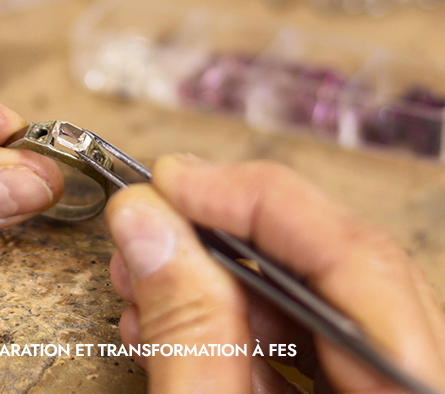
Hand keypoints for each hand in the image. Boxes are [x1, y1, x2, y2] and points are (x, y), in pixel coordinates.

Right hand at [106, 155, 444, 392]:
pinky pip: (299, 343)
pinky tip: (172, 323)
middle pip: (335, 267)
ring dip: (215, 281)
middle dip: (225, 235)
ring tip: (144, 279)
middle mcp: (409, 384)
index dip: (255, 201)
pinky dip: (230, 325)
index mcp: (405, 393)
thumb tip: (147, 221)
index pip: (357, 258)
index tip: (174, 181)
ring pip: (310, 302)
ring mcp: (380, 391)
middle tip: (151, 218)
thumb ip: (186, 330)